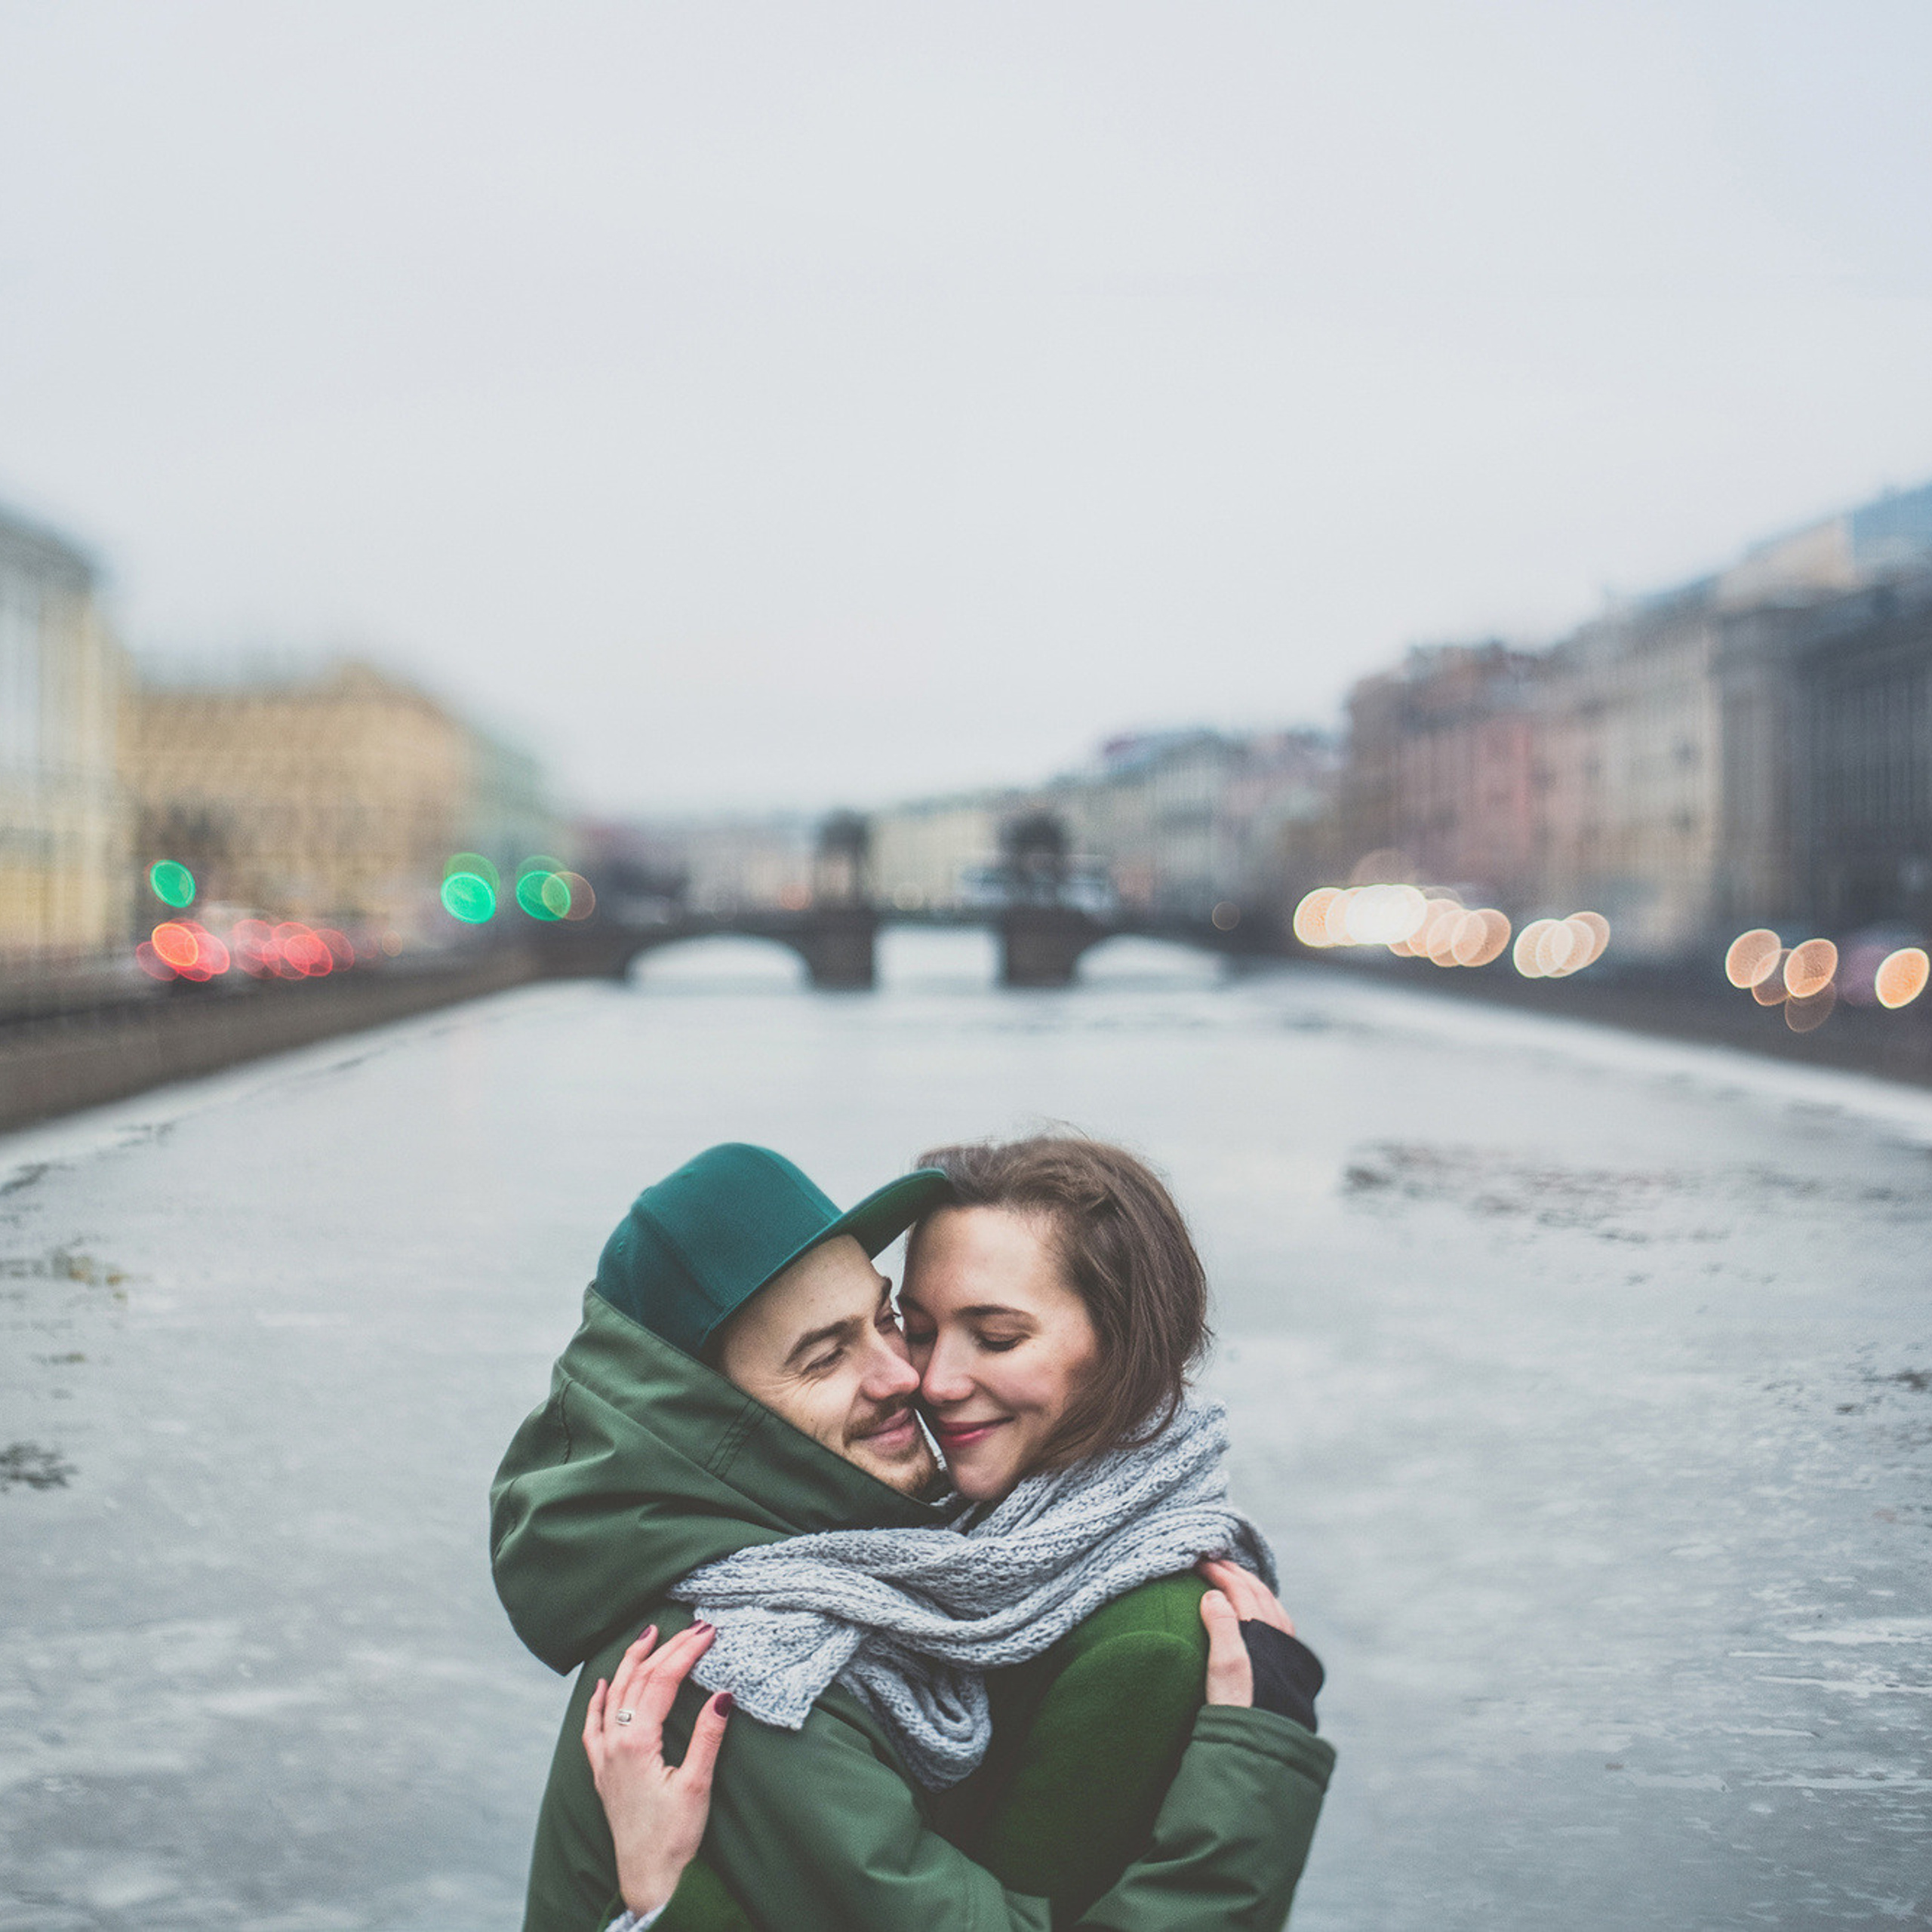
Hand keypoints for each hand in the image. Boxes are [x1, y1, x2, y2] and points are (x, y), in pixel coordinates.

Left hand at [583, 1621, 733, 1916]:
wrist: (648, 1878)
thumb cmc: (674, 1836)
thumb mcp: (697, 1785)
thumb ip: (707, 1737)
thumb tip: (723, 1694)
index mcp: (637, 1742)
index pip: (663, 1681)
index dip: (686, 1652)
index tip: (707, 1631)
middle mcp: (614, 1743)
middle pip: (639, 1680)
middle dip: (665, 1648)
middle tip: (691, 1626)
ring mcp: (604, 1756)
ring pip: (614, 1695)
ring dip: (632, 1661)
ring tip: (647, 1634)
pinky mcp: (602, 1771)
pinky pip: (592, 1726)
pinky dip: (598, 1700)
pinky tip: (603, 1684)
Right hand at [1196, 1558, 1294, 1707]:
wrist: (1264, 1752)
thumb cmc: (1239, 1710)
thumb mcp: (1225, 1667)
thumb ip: (1221, 1626)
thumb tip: (1213, 1594)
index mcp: (1262, 1635)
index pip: (1241, 1591)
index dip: (1220, 1573)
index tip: (1200, 1562)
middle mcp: (1279, 1640)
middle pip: (1259, 1594)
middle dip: (1237, 1574)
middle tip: (1215, 1563)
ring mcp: (1285, 1655)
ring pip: (1272, 1607)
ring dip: (1252, 1588)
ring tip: (1235, 1580)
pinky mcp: (1287, 1670)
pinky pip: (1278, 1623)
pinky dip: (1265, 1607)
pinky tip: (1259, 1615)